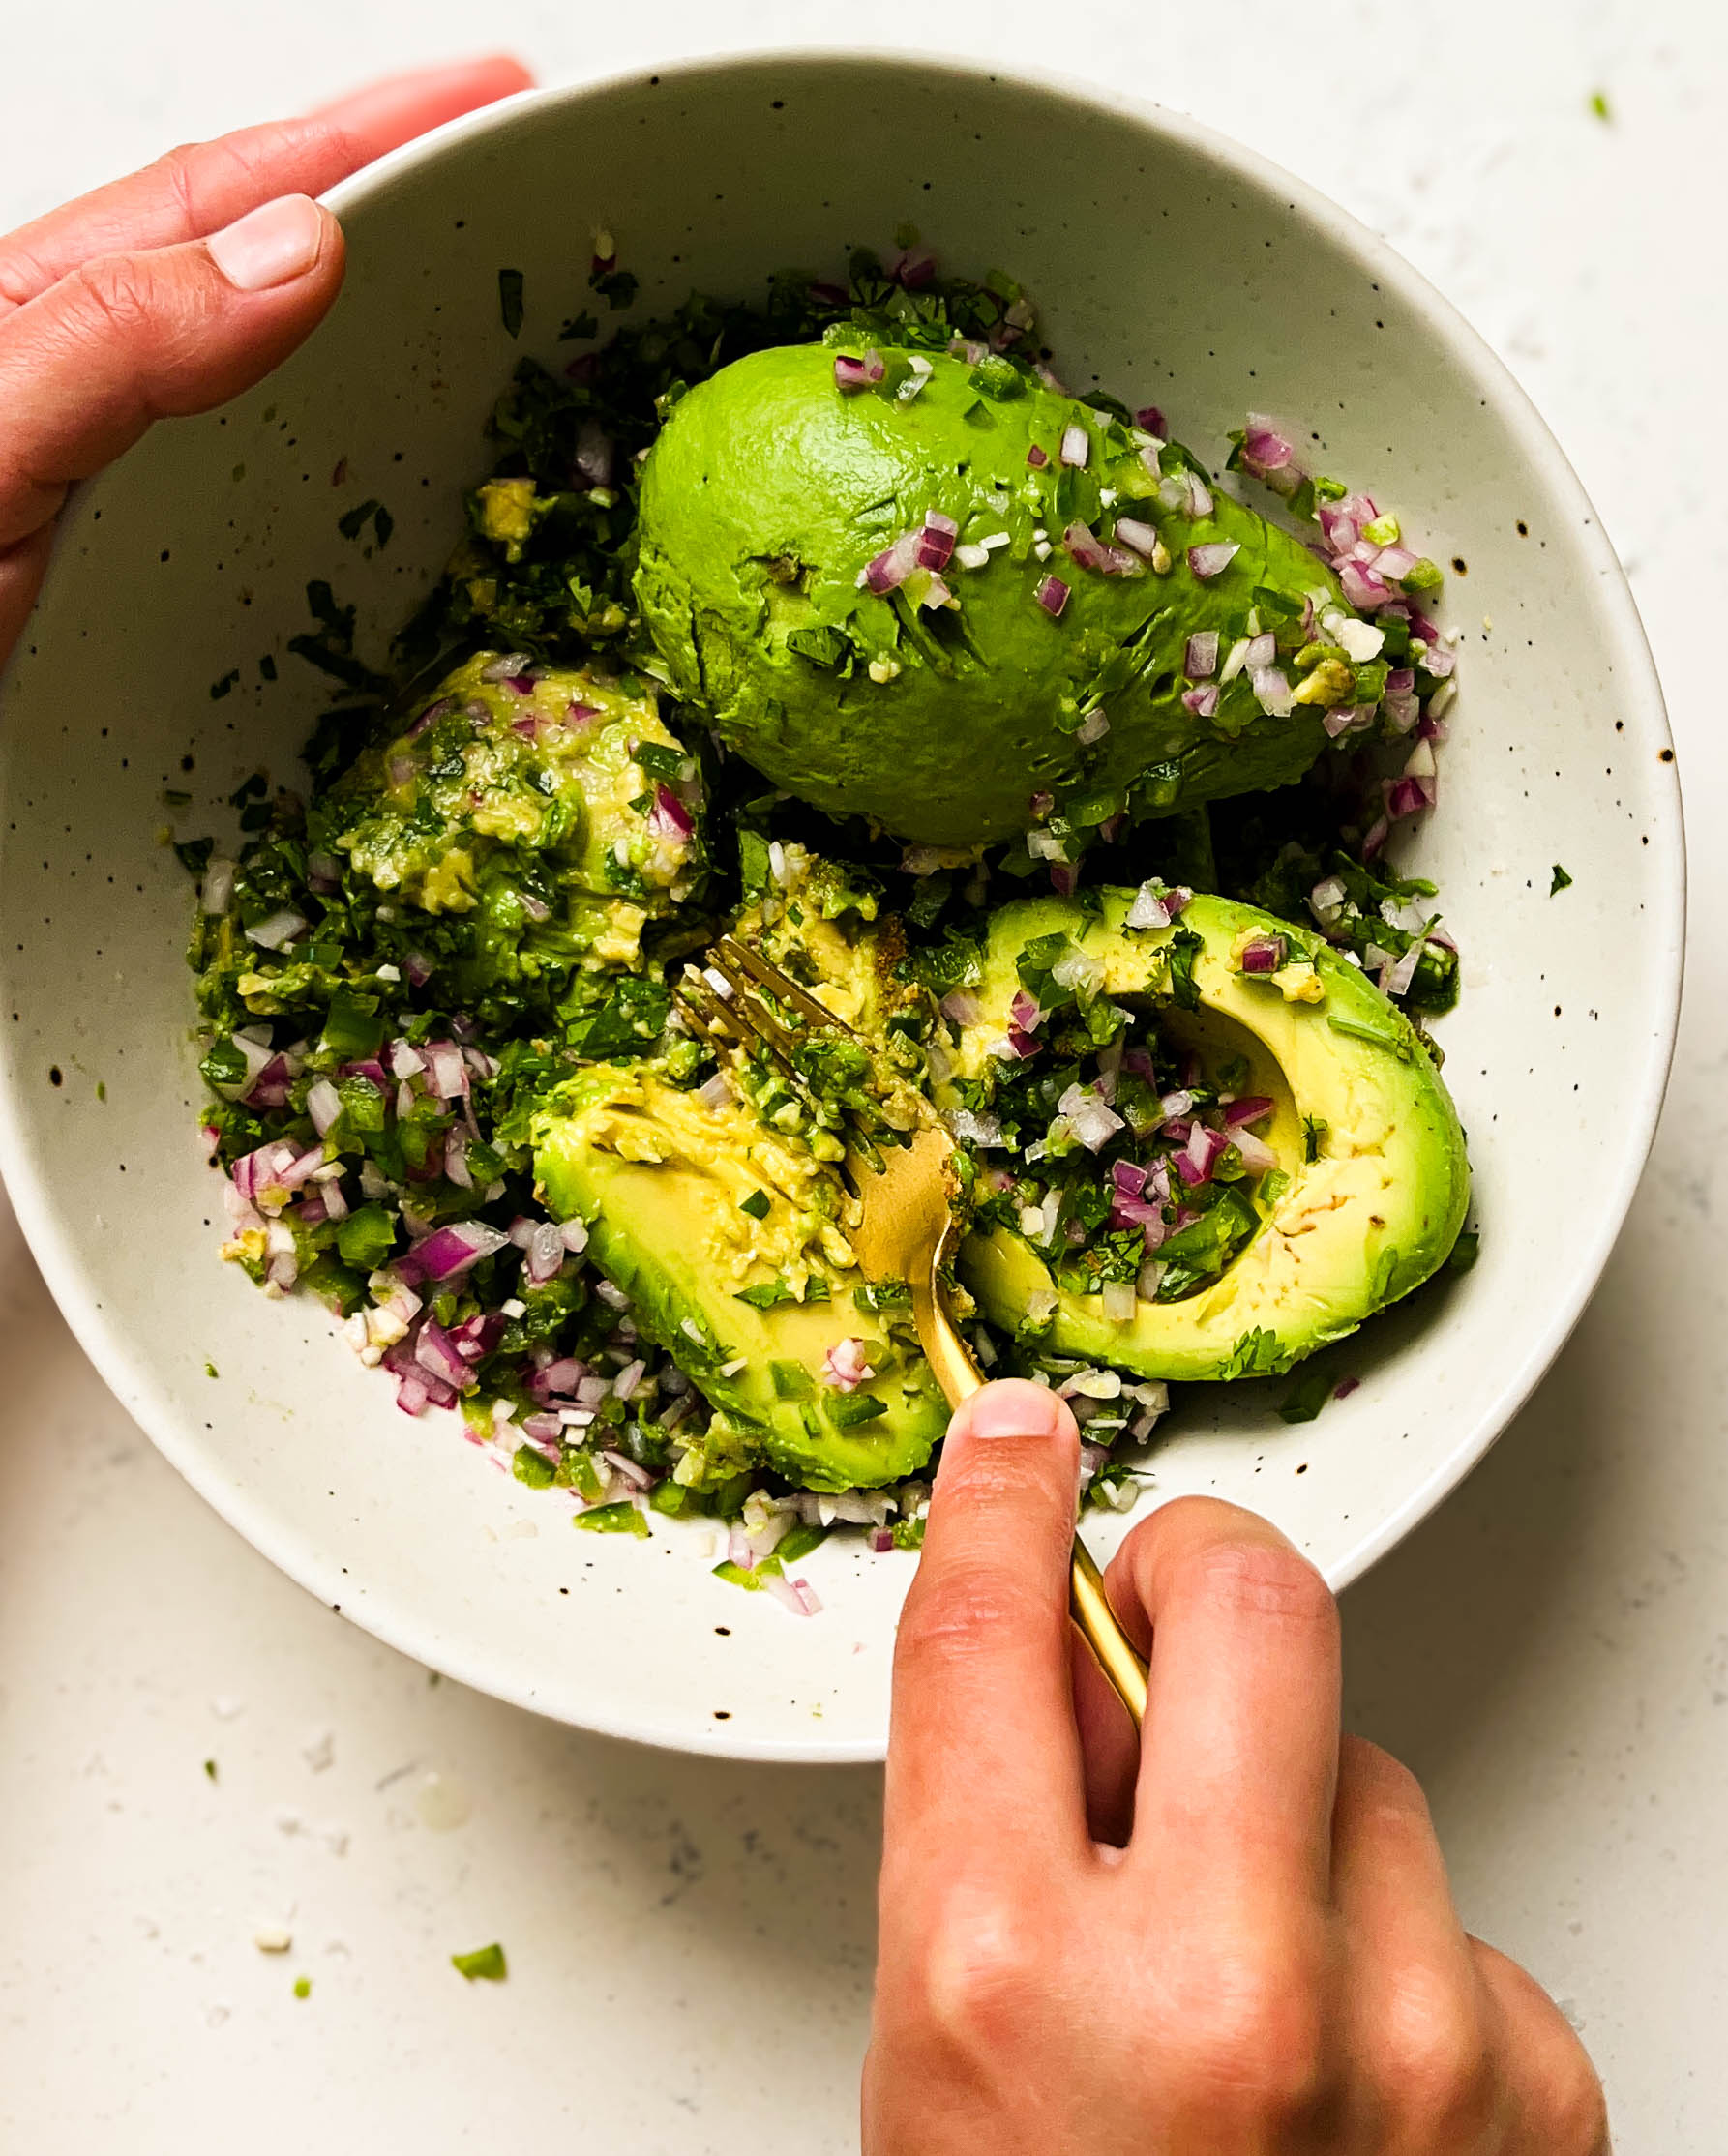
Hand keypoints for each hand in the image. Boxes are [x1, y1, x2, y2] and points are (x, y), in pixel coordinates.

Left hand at [0, 54, 531, 664]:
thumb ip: (111, 343)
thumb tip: (293, 250)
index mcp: (28, 315)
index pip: (223, 191)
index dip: (364, 131)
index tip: (488, 96)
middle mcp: (62, 377)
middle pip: (245, 248)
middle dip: (384, 191)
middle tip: (502, 159)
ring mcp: (95, 475)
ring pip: (253, 363)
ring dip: (366, 315)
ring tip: (461, 282)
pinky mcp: (114, 572)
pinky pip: (249, 478)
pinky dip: (327, 449)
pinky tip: (358, 460)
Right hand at [867, 1380, 1607, 2153]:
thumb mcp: (942, 2049)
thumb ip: (997, 1822)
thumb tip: (1075, 1642)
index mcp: (1010, 1984)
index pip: (994, 1636)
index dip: (1005, 1503)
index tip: (1024, 1442)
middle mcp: (1223, 2000)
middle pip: (1255, 1609)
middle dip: (1202, 1574)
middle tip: (1169, 1614)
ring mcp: (1410, 2040)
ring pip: (1362, 1762)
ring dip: (1297, 1816)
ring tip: (1247, 1974)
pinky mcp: (1535, 2081)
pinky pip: (1448, 1900)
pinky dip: (1390, 1947)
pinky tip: (1341, 2069)